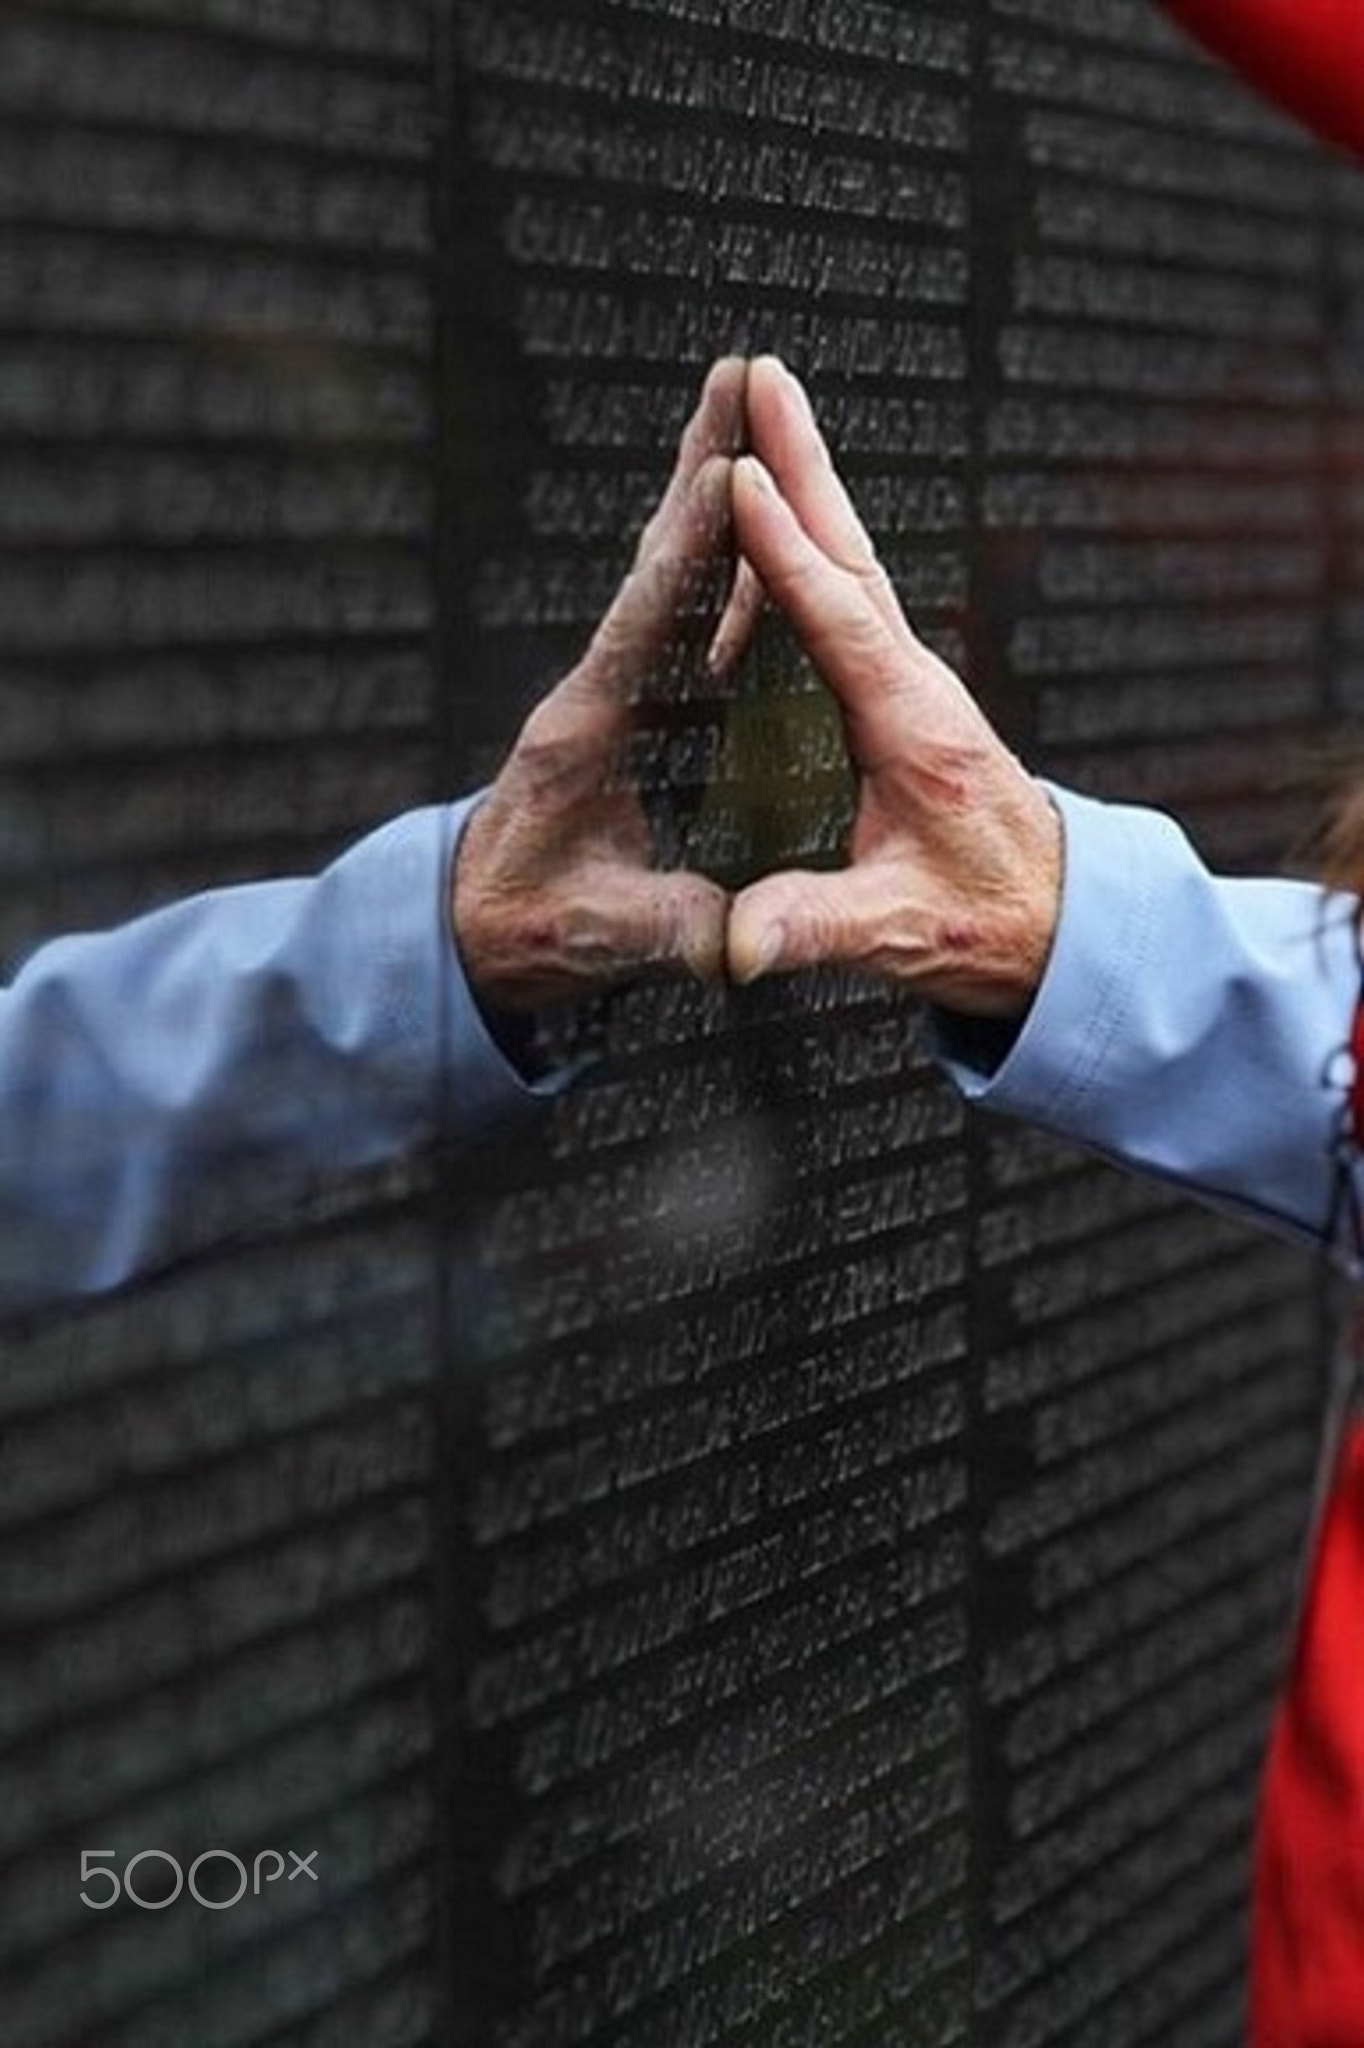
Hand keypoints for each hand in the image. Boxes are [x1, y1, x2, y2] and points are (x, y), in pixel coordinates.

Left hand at [454, 360, 745, 1011]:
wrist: (474, 932)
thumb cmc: (522, 927)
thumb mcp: (597, 934)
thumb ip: (665, 927)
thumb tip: (735, 938)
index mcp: (586, 731)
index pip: (644, 622)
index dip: (687, 551)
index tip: (721, 470)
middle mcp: (600, 693)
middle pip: (659, 565)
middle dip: (698, 472)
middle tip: (735, 382)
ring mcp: (618, 697)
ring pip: (676, 583)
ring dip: (716, 507)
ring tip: (755, 427)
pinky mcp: (636, 716)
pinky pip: (690, 631)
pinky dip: (729, 579)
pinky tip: (765, 550)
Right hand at [727, 357, 1061, 1018]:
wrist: (1054, 922)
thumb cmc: (985, 921)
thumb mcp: (899, 933)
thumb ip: (815, 927)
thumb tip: (741, 943)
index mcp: (911, 729)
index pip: (840, 620)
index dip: (786, 553)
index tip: (743, 479)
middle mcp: (915, 687)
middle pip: (850, 552)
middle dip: (804, 460)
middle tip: (761, 375)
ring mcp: (910, 682)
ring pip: (851, 559)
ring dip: (807, 480)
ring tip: (759, 410)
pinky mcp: (900, 693)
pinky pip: (845, 595)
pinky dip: (806, 539)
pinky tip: (777, 515)